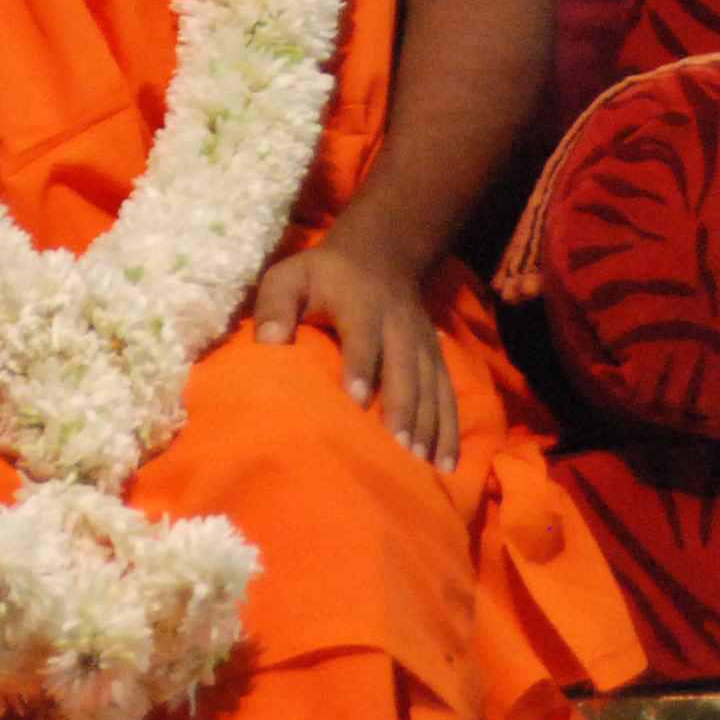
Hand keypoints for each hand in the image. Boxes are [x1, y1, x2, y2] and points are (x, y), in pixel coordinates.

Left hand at [251, 226, 457, 471]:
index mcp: (360, 303)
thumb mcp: (291, 276)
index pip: (363, 335)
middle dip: (403, 406)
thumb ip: (275, 305)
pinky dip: (449, 428)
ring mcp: (422, 342)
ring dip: (429, 423)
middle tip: (399, 446)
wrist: (381, 255)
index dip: (362, 364)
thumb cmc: (323, 276)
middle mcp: (398, 324)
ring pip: (430, 384)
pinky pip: (447, 393)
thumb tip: (269, 341)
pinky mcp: (435, 358)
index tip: (357, 399)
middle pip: (405, 366)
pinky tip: (447, 463)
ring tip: (423, 463)